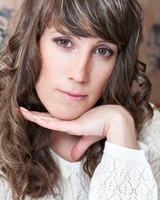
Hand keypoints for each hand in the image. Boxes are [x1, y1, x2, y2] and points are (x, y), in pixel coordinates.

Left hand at [20, 105, 138, 159]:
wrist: (114, 120)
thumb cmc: (103, 127)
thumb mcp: (88, 138)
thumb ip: (80, 146)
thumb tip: (73, 157)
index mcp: (70, 122)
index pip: (52, 120)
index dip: (41, 118)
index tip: (32, 115)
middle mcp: (67, 120)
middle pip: (46, 117)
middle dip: (33, 114)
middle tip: (21, 110)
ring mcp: (69, 122)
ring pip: (47, 119)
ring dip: (34, 116)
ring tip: (22, 111)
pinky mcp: (72, 125)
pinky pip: (54, 124)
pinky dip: (43, 122)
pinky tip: (33, 118)